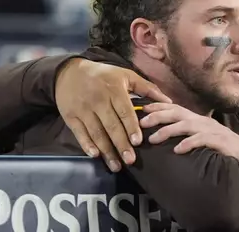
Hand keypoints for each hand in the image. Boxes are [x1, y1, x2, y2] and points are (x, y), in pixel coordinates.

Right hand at [55, 58, 172, 171]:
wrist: (69, 72)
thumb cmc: (103, 75)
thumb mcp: (125, 75)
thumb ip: (147, 88)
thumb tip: (169, 101)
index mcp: (114, 89)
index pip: (124, 111)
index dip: (131, 127)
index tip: (138, 142)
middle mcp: (98, 100)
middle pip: (111, 126)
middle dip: (121, 144)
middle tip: (131, 160)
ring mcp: (83, 109)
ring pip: (96, 133)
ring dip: (107, 151)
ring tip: (116, 166)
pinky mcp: (70, 116)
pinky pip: (80, 133)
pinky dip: (87, 145)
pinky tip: (95, 155)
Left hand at [140, 103, 238, 175]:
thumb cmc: (227, 149)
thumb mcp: (206, 139)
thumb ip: (190, 136)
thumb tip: (168, 139)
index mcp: (200, 120)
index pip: (176, 109)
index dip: (159, 107)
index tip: (141, 108)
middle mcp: (205, 122)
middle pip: (178, 113)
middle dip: (158, 115)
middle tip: (141, 122)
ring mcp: (214, 131)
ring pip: (187, 125)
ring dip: (168, 130)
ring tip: (153, 138)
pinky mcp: (221, 142)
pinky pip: (202, 140)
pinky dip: (189, 143)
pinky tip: (178, 150)